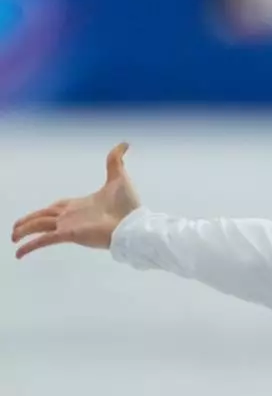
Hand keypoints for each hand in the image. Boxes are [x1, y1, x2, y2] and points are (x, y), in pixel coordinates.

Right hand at [11, 142, 141, 258]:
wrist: (133, 224)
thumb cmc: (127, 205)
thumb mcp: (119, 178)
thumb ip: (115, 161)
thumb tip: (124, 143)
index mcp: (80, 205)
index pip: (57, 207)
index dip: (49, 209)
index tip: (40, 212)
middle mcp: (71, 216)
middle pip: (43, 217)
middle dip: (29, 221)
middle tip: (16, 228)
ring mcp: (68, 226)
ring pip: (39, 226)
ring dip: (24, 230)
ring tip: (13, 237)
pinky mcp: (68, 235)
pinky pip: (44, 239)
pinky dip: (31, 245)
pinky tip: (19, 252)